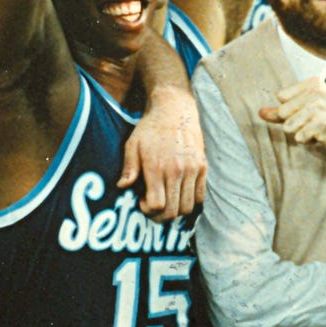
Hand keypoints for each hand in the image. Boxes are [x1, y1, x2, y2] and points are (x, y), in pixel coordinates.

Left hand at [119, 86, 206, 221]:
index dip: (148, 210)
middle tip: (154, 206)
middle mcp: (176, 171)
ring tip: (167, 199)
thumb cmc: (150, 128)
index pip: (157, 205)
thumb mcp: (132, 145)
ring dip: (176, 210)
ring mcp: (192, 170)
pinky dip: (191, 201)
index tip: (143, 201)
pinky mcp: (203, 167)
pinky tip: (180, 192)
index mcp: (157, 168)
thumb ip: (129, 168)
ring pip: (188, 207)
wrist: (175, 110)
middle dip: (160, 215)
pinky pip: (200, 196)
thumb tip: (122, 187)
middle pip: (173, 211)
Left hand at [258, 76, 325, 193]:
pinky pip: (298, 136)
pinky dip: (308, 142)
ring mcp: (319, 106)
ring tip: (319, 132)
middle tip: (316, 125)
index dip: (292, 112)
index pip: (281, 98)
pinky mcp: (321, 123)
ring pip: (288, 126)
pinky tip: (323, 138)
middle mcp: (316, 91)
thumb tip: (260, 112)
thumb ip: (281, 112)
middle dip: (295, 124)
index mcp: (313, 83)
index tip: (311, 115)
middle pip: (282, 112)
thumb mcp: (306, 114)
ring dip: (301, 134)